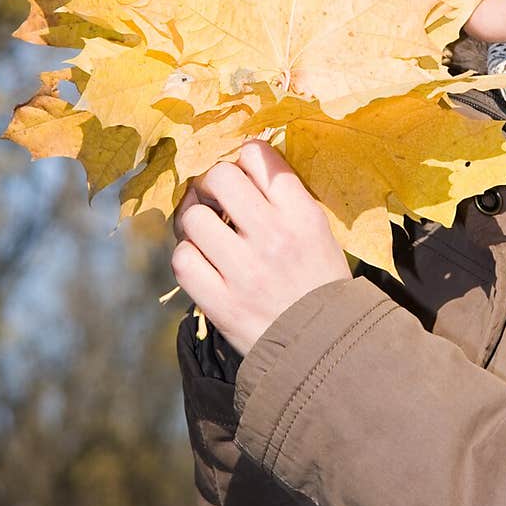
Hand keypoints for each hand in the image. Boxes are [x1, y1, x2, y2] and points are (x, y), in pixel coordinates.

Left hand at [171, 139, 352, 356]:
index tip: (242, 172)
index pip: (257, 156)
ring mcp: (244, 271)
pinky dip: (187, 256)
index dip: (243, 157)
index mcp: (302, 214)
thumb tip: (241, 162)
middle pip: (219, 177)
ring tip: (203, 230)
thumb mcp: (317, 231)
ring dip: (193, 219)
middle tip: (213, 197)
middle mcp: (273, 236)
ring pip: (193, 218)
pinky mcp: (221, 303)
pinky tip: (201, 260)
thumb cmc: (318, 282)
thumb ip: (284, 198)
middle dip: (210, 182)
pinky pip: (182, 260)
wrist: (323, 349)